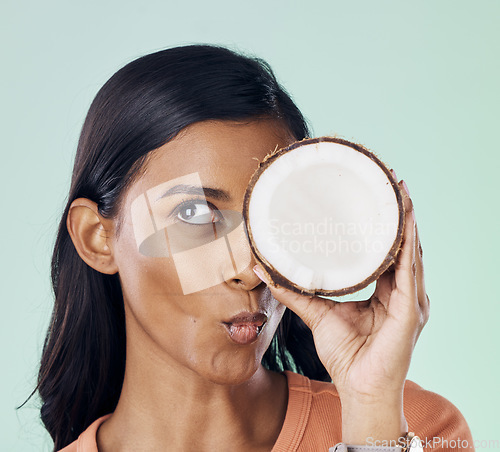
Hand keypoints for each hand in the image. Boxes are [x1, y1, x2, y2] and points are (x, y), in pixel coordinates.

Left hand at [253, 177, 429, 440]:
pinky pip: (410, 271)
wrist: (358, 387)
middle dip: (398, 214)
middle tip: (390, 181)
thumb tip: (261, 268)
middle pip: (402, 245)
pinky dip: (408, 246)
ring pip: (411, 252)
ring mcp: (411, 300)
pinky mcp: (410, 310)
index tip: (374, 196)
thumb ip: (292, 290)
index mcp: (385, 291)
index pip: (387, 251)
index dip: (383, 225)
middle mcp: (402, 291)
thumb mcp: (316, 313)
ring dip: (407, 221)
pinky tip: (405, 224)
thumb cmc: (345, 354)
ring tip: (400, 192)